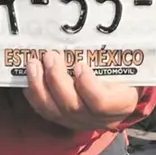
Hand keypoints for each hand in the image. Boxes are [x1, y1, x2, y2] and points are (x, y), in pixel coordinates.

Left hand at [23, 51, 137, 130]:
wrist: (119, 94)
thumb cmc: (123, 74)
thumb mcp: (125, 66)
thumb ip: (114, 56)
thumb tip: (94, 33)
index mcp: (120, 104)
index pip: (101, 103)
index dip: (87, 85)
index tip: (80, 65)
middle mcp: (98, 119)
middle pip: (72, 106)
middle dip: (56, 78)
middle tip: (50, 56)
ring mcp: (77, 121)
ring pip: (52, 110)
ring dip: (39, 85)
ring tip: (34, 63)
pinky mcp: (61, 119)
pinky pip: (42, 109)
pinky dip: (33, 92)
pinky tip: (30, 75)